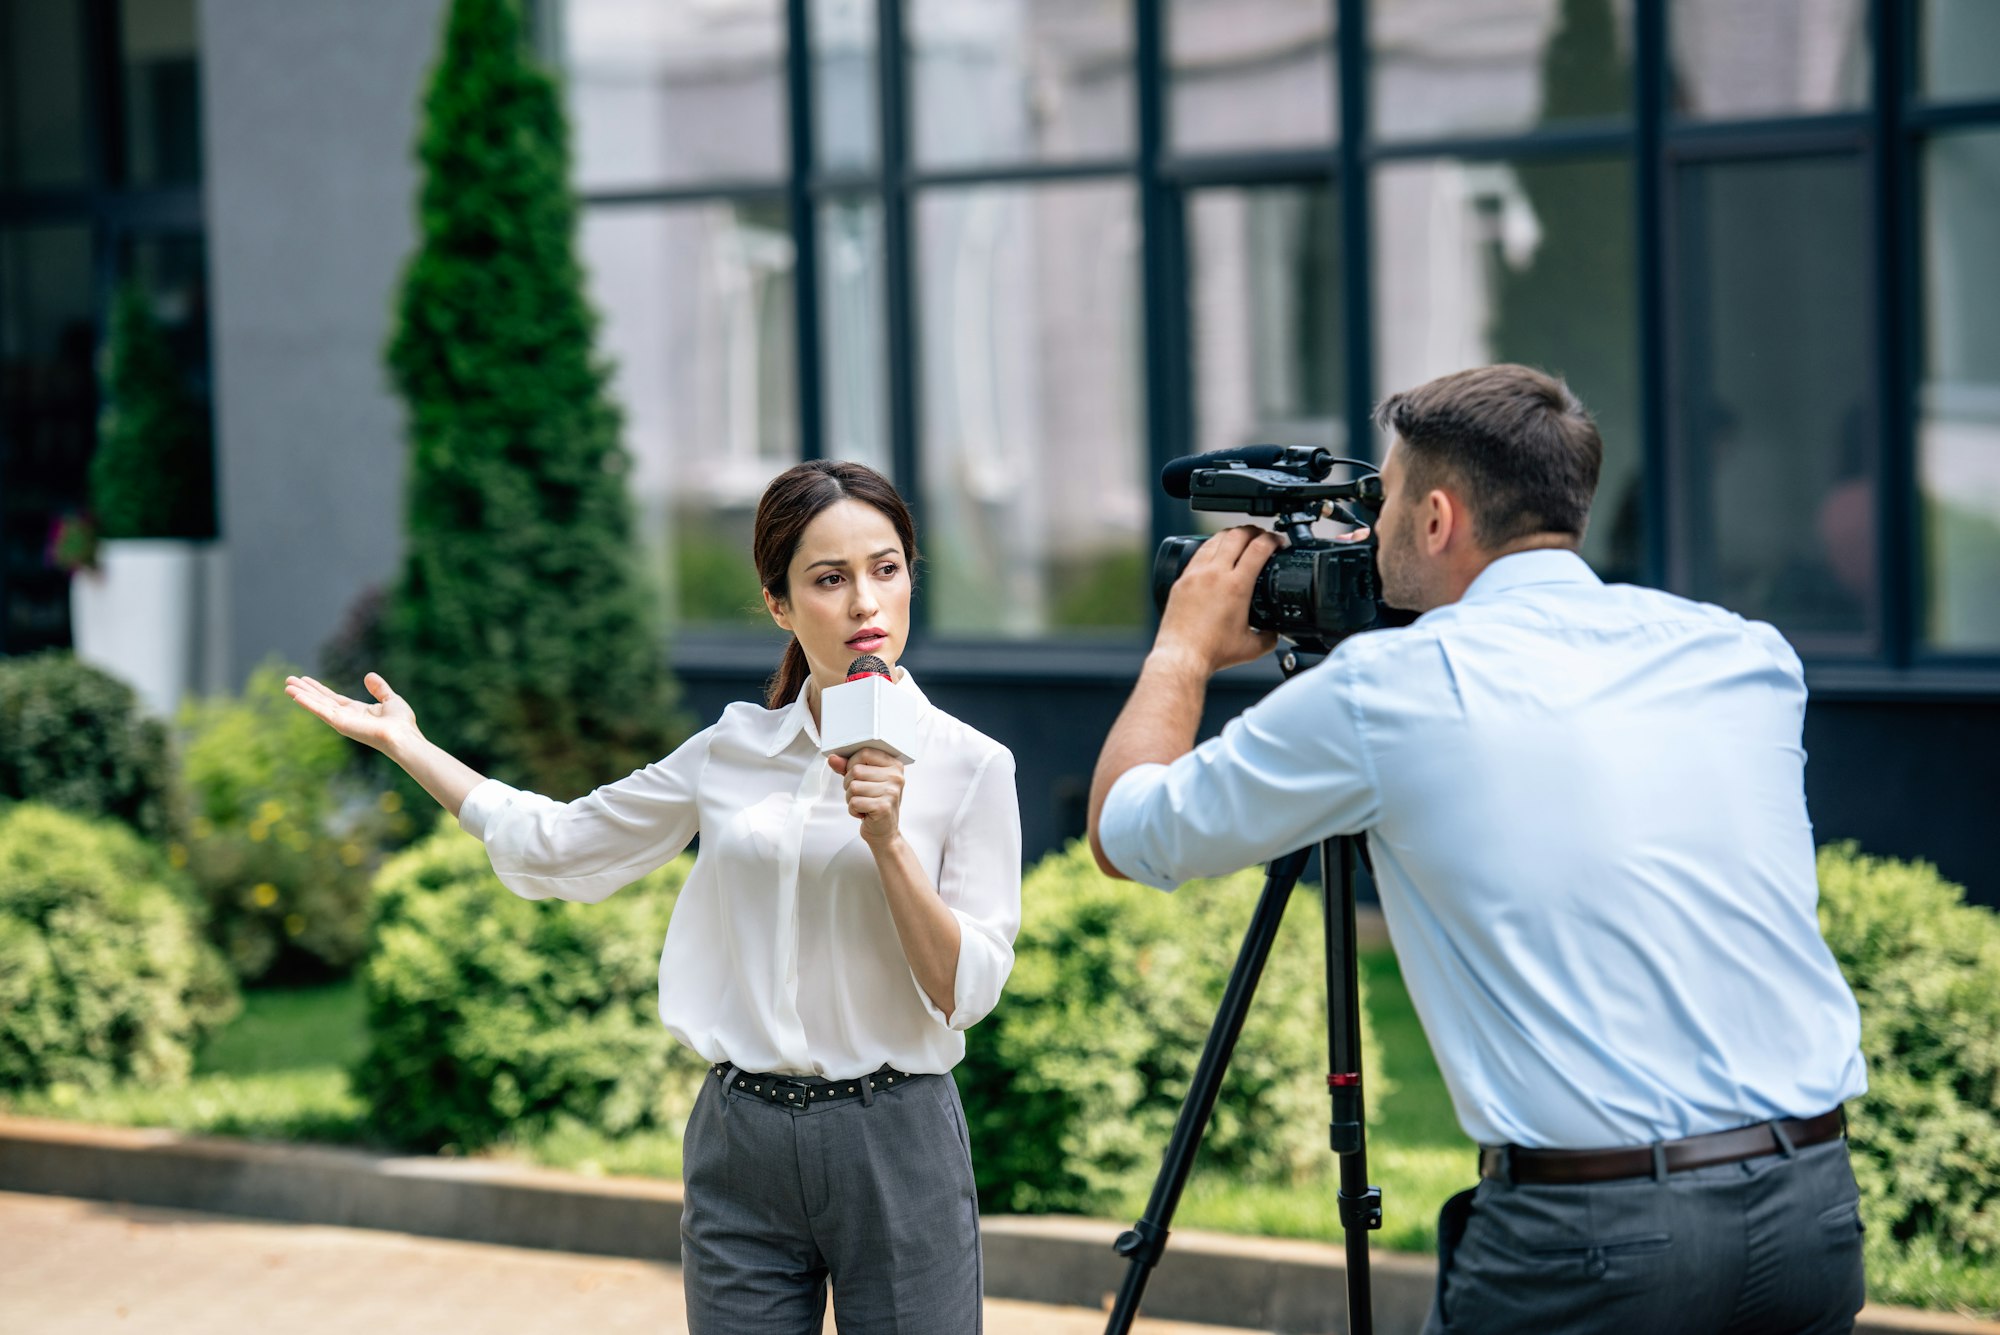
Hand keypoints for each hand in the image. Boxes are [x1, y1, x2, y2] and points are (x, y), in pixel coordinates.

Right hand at [285, 671, 421, 757]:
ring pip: (317, 705)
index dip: (318, 688)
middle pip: (321, 700)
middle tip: (288, 680)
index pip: (332, 698)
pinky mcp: (340, 724)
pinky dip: (308, 703)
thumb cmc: (401, 722)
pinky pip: (321, 711)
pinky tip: (296, 696)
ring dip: (302, 695)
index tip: (304, 679)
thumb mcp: (390, 699)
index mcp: (357, 711)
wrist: (403, 735)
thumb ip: (379, 688)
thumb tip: (368, 675)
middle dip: (305, 690)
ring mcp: (342, 720)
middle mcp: (346, 716)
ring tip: (287, 686)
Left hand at [827, 747, 905, 846]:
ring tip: (863, 803)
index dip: (851, 763)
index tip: (854, 774)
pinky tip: (864, 812)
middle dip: (849, 784)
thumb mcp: (863, 781)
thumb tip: (833, 758)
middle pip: (856, 770)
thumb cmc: (875, 803)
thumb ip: (848, 767)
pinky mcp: (884, 807)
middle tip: (860, 794)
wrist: (884, 831)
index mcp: (894, 765)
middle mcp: (896, 777)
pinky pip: (854, 802)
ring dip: (851, 798)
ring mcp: (891, 792)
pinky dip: (853, 810)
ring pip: (853, 787)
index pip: (865, 752)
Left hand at [1154, 525, 1281, 675]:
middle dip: (1254, 531)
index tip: (1279, 542)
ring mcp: (1196, 574)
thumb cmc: (1212, 652)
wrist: (1182, 656)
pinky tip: (1216, 552)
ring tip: (1241, 539)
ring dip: (1232, 535)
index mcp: (1237, 586)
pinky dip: (1212, 546)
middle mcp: (1215, 574)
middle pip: (1237, 535)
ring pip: (1216, 539)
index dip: (1273, 539)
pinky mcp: (1182, 580)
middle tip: (1262, 536)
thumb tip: (1276, 632)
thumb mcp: (1252, 647)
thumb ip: (1270, 637)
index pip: (1259, 548)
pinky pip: (1199, 552)